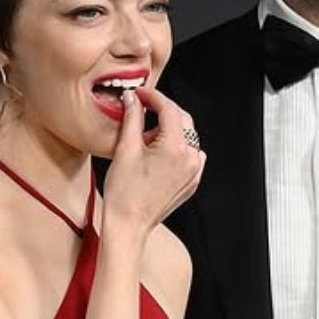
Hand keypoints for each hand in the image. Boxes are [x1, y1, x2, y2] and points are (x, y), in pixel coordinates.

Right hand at [104, 87, 203, 235]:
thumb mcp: (126, 149)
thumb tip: (132, 99)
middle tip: (140, 108)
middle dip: (162, 111)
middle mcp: (190, 159)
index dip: (152, 96)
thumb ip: (132, 119)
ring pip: (187, 137)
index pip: (169, 109)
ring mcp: (193, 172)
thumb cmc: (125, 194)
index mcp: (175, 148)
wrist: (128, 225)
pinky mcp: (191, 182)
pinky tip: (156, 153)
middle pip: (181, 120)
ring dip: (169, 130)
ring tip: (145, 138)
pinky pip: (189, 154)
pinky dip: (176, 147)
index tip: (139, 94)